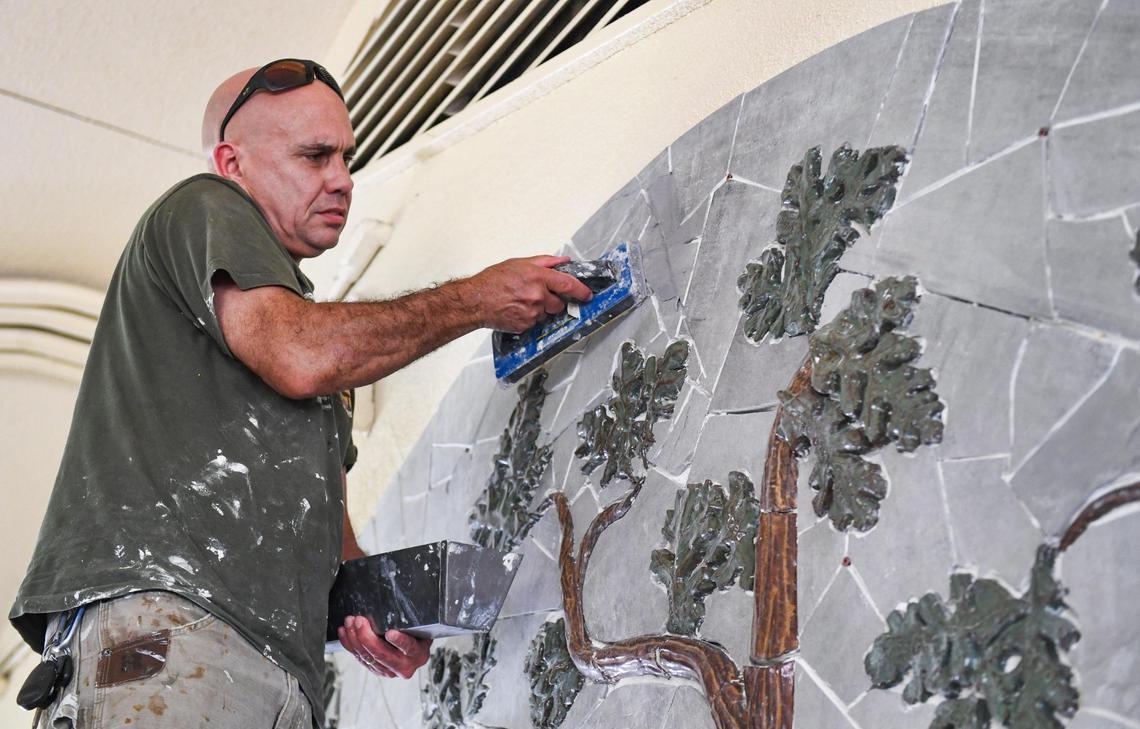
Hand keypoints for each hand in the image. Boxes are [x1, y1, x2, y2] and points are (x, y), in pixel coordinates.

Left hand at [338, 616, 431, 677]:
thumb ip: (409, 621)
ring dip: (354, 639)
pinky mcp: (376, 670)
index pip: (408, 647)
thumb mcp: (418, 626)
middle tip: (359, 621)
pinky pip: (360, 659)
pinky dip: (349, 645)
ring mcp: (389, 671)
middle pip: (382, 654)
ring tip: (349, 623)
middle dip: (367, 636)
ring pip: (368, 657)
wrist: (415, 647)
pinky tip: (345, 633)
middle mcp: (404, 666)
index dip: (399, 641)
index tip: (390, 633)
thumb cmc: (417, 632)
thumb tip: (394, 607)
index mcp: (418, 654)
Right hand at [466, 255, 592, 332]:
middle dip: (554, 301)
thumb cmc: (493, 281)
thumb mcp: (520, 263)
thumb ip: (545, 262)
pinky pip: (535, 323)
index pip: (568, 285)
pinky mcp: (525, 325)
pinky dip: (530, 318)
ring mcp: (532, 312)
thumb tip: (563, 261)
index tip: (587, 294)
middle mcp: (537, 296)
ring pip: (547, 314)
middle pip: (559, 303)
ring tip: (522, 301)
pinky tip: (517, 310)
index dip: (581, 291)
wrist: (476, 300)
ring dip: (540, 309)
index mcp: (538, 277)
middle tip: (539, 296)